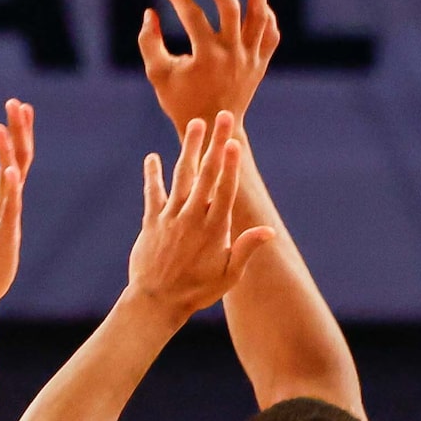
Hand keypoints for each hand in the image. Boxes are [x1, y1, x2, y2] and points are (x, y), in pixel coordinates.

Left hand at [127, 113, 273, 325]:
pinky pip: (152, 194)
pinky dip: (152, 175)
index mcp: (214, 229)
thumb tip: (270, 232)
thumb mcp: (227, 276)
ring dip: (189, 149)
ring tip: (196, 124)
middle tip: (223, 117)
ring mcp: (170, 218)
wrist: (155, 303)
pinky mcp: (151, 222)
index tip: (234, 143)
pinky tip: (152, 157)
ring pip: (181, 177)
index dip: (230, 166)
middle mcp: (192, 219)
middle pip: (206, 175)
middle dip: (215, 144)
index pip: (225, 191)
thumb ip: (246, 250)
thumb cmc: (197, 291)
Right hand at [139, 0, 278, 135]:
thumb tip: (149, 14)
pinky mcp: (261, 63)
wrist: (214, 127)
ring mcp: (250, 59)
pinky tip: (259, 0)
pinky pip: (270, 33)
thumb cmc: (181, 101)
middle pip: (230, 9)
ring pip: (259, 16)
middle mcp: (232, 55)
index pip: (193, 17)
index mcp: (206, 58)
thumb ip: (149, 43)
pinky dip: (267, 15)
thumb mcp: (159, 75)